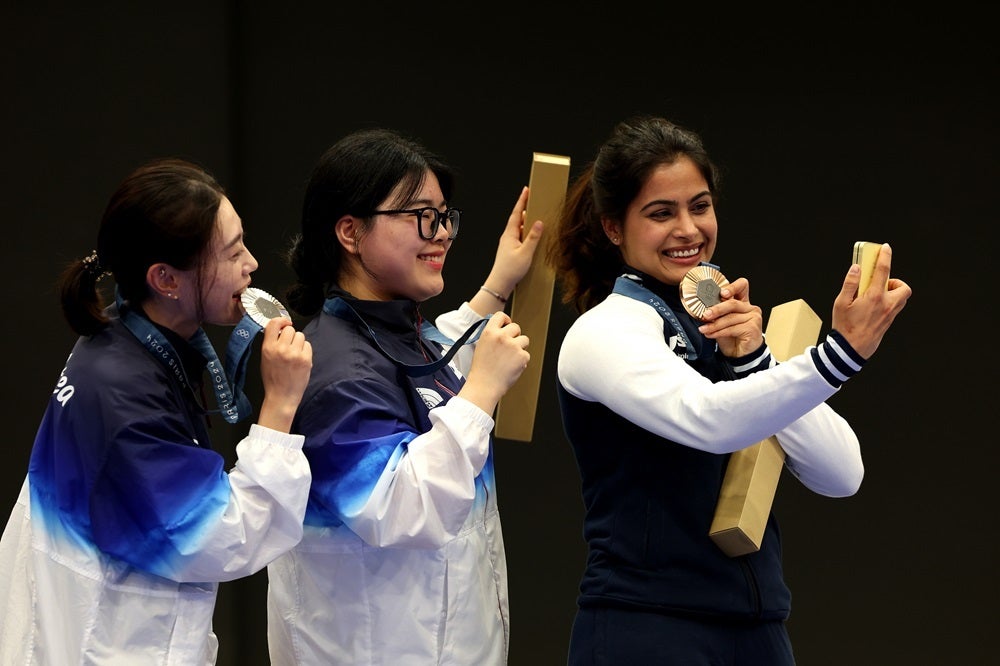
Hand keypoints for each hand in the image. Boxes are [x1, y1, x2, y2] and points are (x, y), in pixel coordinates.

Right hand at [256, 317, 312, 431]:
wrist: (281, 396)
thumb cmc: (273, 379)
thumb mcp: (265, 359)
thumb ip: (271, 343)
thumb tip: (279, 330)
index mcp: (268, 348)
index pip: (273, 324)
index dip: (281, 321)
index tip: (285, 323)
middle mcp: (281, 349)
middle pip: (290, 329)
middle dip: (290, 335)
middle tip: (289, 345)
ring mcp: (294, 354)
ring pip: (300, 335)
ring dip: (298, 342)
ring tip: (294, 353)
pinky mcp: (306, 359)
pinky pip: (308, 345)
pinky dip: (305, 350)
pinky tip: (300, 359)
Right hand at [458, 311, 530, 414]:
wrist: (484, 386)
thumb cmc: (481, 370)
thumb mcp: (481, 346)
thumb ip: (492, 336)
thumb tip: (503, 330)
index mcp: (489, 332)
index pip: (501, 316)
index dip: (506, 320)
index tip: (507, 325)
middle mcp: (501, 336)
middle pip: (516, 327)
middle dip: (515, 336)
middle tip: (509, 347)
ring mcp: (513, 346)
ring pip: (524, 339)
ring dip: (520, 347)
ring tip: (510, 358)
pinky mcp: (522, 356)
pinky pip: (526, 354)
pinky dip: (522, 361)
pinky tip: (512, 366)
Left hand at [473, 186, 544, 312]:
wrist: (500, 284)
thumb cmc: (510, 270)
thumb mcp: (525, 253)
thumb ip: (533, 237)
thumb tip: (539, 223)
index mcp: (509, 234)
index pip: (516, 213)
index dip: (522, 201)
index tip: (526, 190)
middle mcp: (507, 237)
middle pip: (518, 219)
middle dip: (526, 209)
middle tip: (534, 200)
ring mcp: (508, 243)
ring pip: (519, 228)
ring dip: (527, 222)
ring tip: (537, 216)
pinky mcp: (510, 250)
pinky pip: (520, 236)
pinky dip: (526, 232)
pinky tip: (533, 236)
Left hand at [699, 277, 763, 357]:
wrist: (741, 354)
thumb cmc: (733, 337)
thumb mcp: (722, 322)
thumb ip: (718, 314)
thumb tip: (705, 310)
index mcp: (743, 302)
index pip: (742, 286)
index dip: (732, 286)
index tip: (722, 292)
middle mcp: (750, 308)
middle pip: (732, 303)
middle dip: (716, 309)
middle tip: (705, 315)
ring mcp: (753, 317)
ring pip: (730, 318)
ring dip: (714, 325)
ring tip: (704, 329)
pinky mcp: (752, 328)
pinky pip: (732, 329)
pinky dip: (719, 332)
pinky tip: (711, 334)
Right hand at [831, 243, 911, 358]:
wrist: (851, 350)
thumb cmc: (845, 327)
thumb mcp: (840, 303)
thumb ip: (850, 284)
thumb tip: (856, 269)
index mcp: (874, 297)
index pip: (883, 271)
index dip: (885, 257)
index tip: (886, 248)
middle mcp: (886, 305)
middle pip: (903, 287)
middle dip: (895, 282)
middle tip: (880, 284)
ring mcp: (890, 315)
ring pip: (901, 298)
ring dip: (892, 293)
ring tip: (874, 296)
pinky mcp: (889, 323)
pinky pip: (895, 308)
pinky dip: (888, 303)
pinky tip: (872, 307)